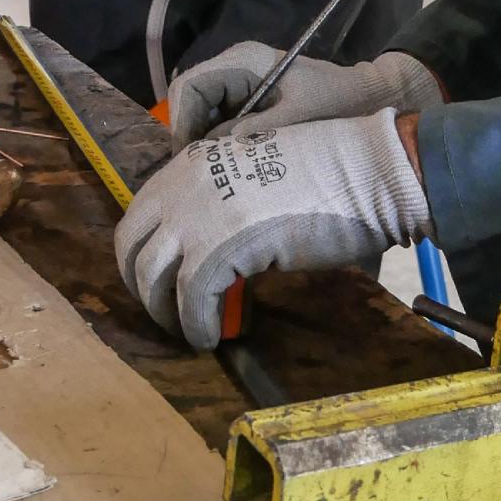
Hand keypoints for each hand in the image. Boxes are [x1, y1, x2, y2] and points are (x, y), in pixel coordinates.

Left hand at [115, 111, 432, 349]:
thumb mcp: (258, 177)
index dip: (143, 258)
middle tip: (170, 313)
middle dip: (144, 288)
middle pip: (132, 248)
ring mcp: (200, 213)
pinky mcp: (224, 244)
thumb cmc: (331, 174)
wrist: (368, 170)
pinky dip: (196, 325)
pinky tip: (212, 337)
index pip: (139, 217)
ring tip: (191, 329)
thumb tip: (212, 250)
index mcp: (193, 163)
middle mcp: (185, 183)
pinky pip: (192, 299)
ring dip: (166, 312)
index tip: (164, 285)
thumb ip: (224, 202)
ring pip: (152, 276)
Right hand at [167, 42, 441, 150]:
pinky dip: (215, 138)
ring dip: (200, 137)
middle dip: (188, 131)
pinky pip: (219, 115)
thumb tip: (215, 149)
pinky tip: (221, 161)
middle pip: (191, 96)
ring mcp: (240, 80)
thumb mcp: (296, 117)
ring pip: (201, 108)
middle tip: (191, 169)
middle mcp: (235, 65)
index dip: (182, 119)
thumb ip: (256, 130)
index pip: (192, 84)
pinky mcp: (248, 96)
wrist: (364, 95)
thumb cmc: (334, 100)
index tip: (186, 155)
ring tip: (204, 170)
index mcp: (244, 60)